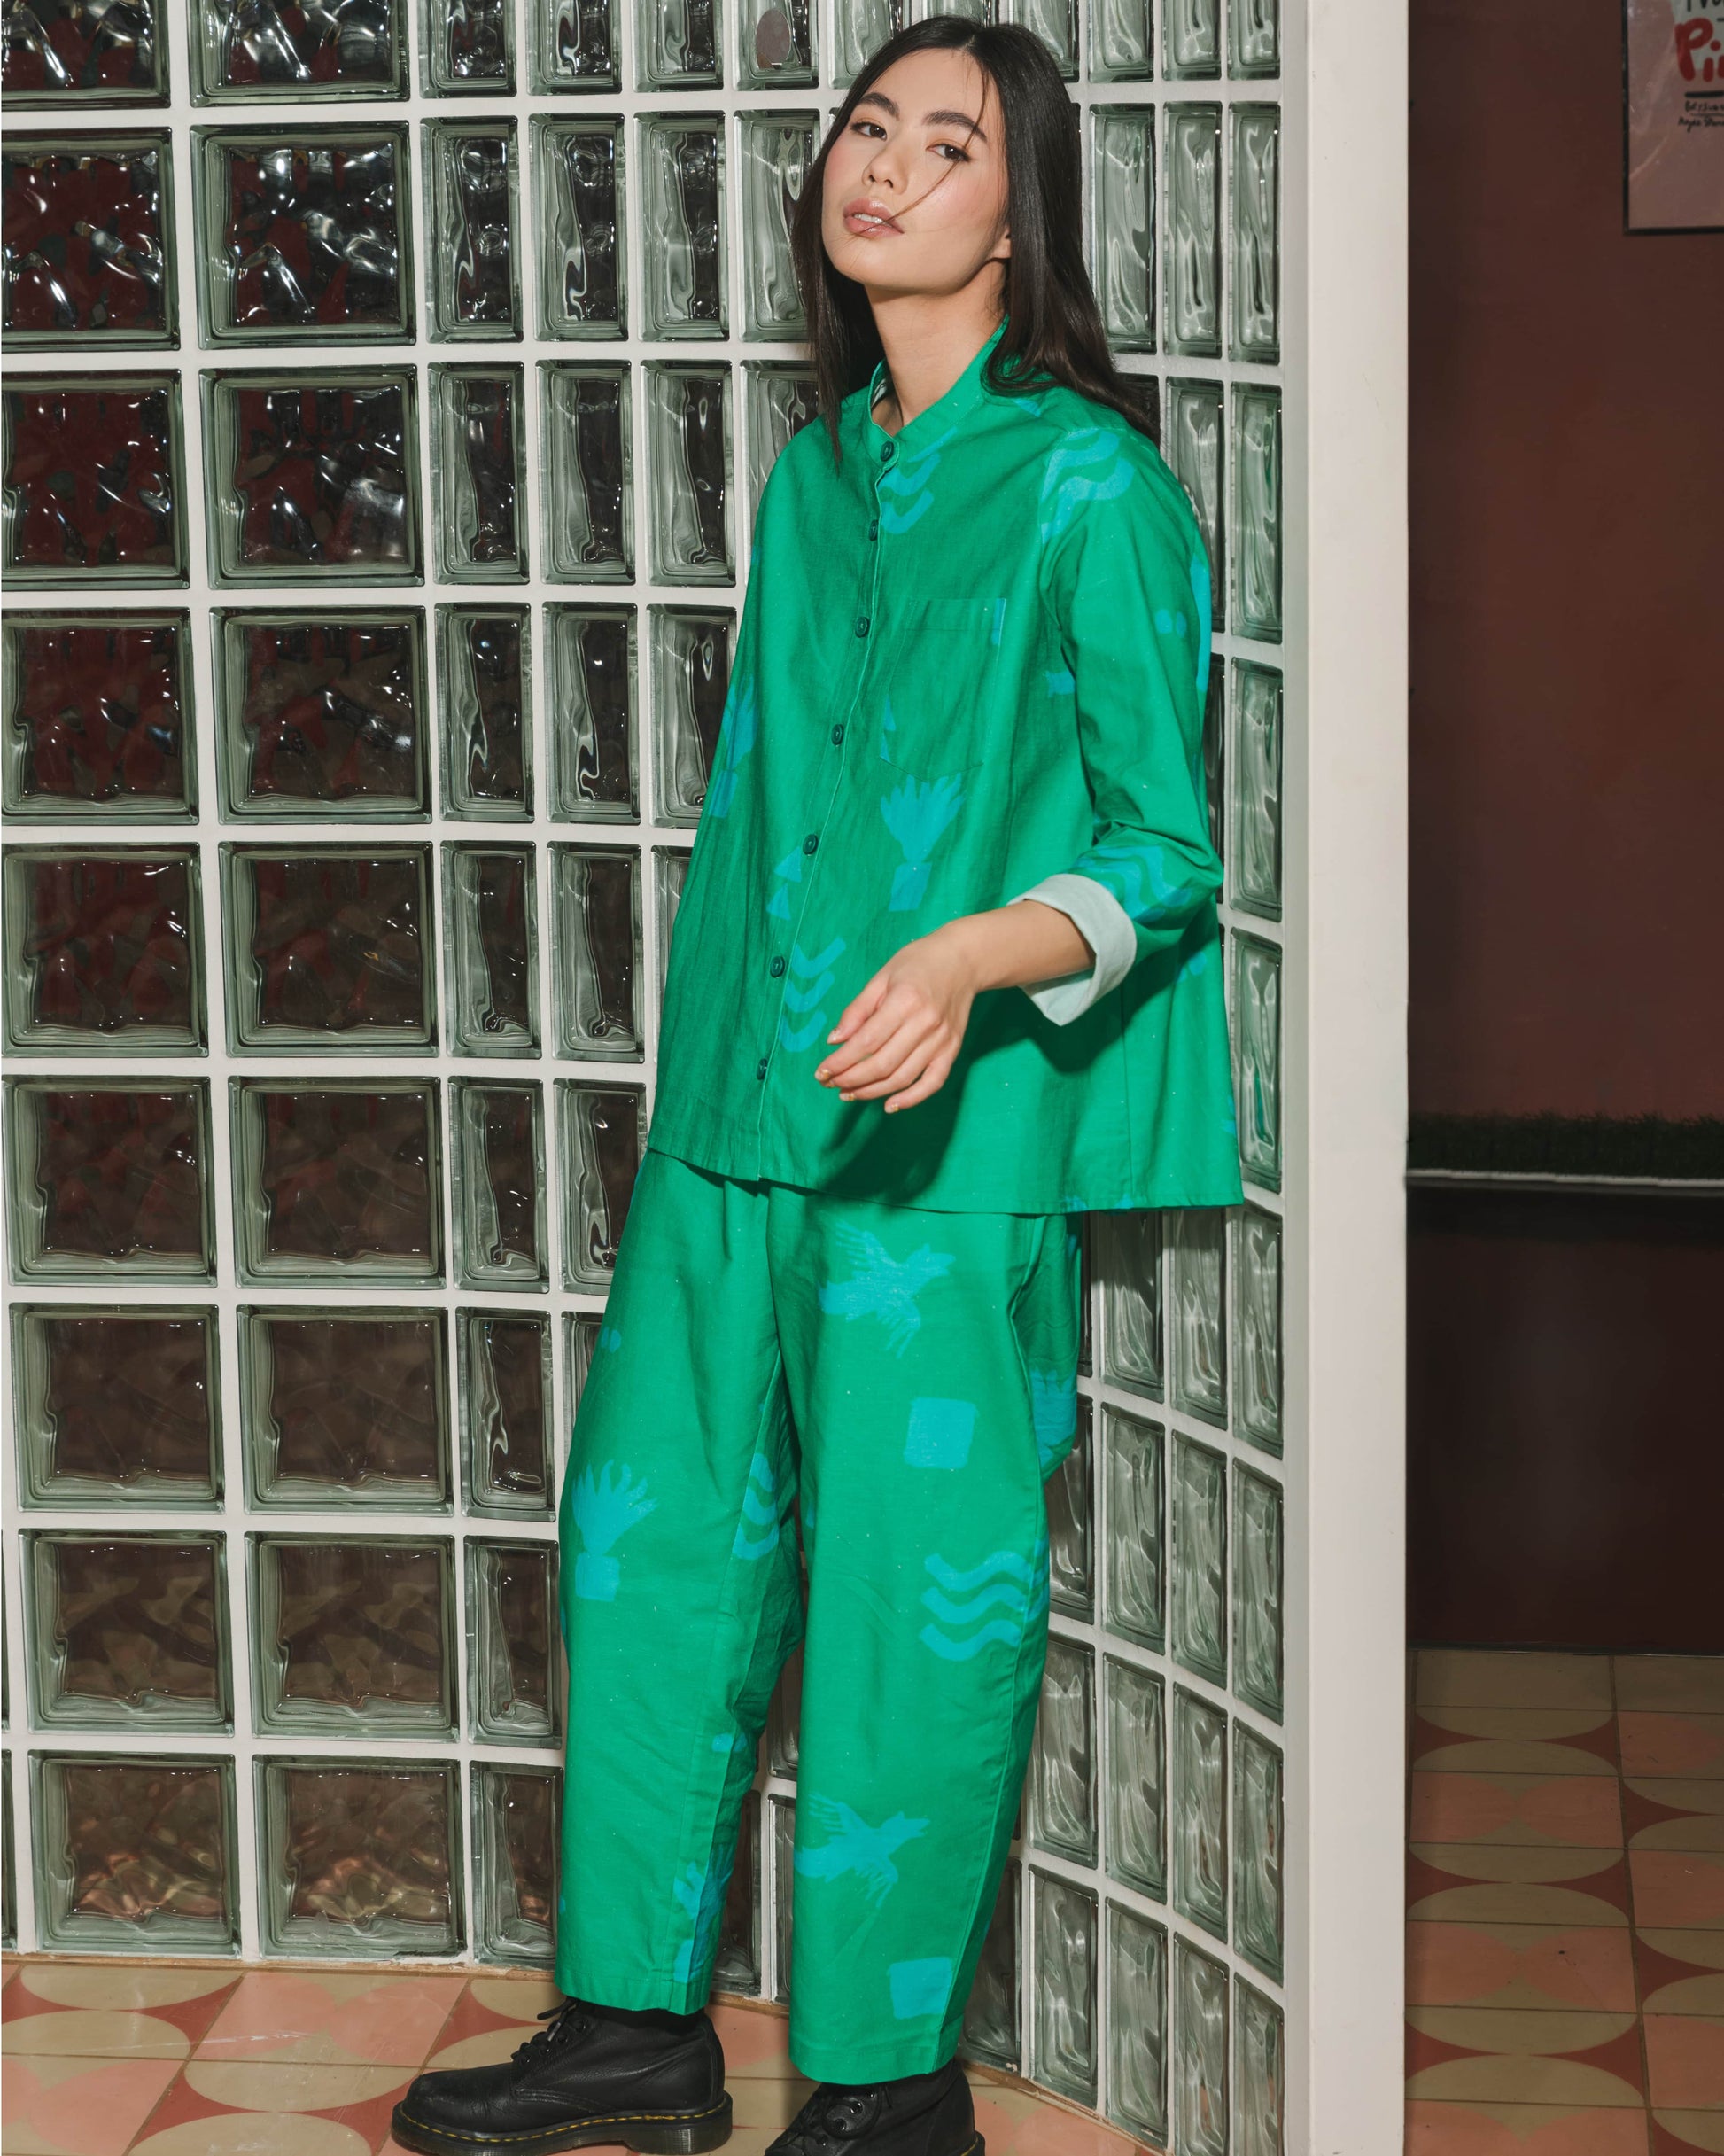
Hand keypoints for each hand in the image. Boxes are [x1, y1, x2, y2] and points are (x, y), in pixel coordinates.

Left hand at [813, 926, 978, 1113]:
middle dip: (851, 1079)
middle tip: (831, 1084)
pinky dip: (911, 1099)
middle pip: (882, 1064)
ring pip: (902, 1078)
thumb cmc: (919, 964)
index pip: (866, 1042)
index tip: (822, 1072)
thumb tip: (835, 1041)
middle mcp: (925, 1024)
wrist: (963, 961)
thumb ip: (857, 1010)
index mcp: (905, 1001)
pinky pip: (932, 1083)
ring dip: (872, 1091)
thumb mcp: (881, 977)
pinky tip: (889, 1105)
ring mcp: (942, 1040)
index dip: (841, 1061)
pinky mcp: (952, 1050)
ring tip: (849, 1093)